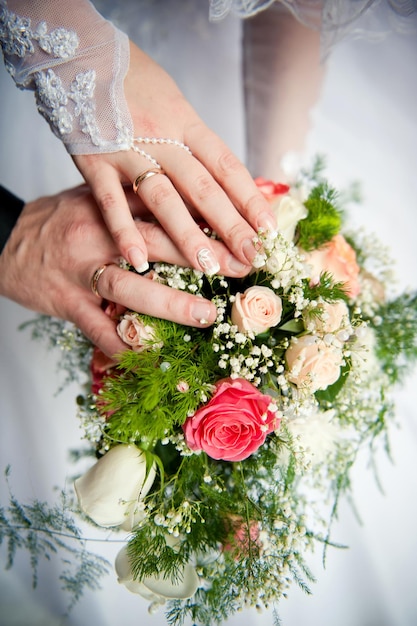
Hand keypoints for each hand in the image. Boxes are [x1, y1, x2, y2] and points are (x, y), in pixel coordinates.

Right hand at [0, 185, 249, 356]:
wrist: (9, 242)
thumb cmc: (63, 220)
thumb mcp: (98, 198)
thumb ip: (139, 203)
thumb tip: (195, 207)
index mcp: (109, 204)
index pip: (163, 207)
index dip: (205, 218)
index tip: (241, 232)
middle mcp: (97, 235)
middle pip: (154, 244)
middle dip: (202, 256)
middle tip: (240, 268)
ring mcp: (81, 272)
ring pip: (128, 287)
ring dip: (169, 303)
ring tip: (206, 315)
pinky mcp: (68, 304)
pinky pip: (98, 329)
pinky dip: (126, 348)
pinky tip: (155, 360)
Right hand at [74, 41, 275, 274]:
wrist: (80, 54)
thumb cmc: (134, 83)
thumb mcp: (174, 102)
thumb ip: (195, 141)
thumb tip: (228, 179)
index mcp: (186, 122)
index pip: (226, 166)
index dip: (250, 199)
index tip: (269, 228)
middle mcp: (162, 138)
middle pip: (202, 187)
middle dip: (230, 225)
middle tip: (252, 256)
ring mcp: (128, 151)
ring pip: (163, 198)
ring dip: (186, 235)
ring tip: (208, 266)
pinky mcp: (95, 162)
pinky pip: (111, 202)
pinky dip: (124, 231)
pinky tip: (139, 259)